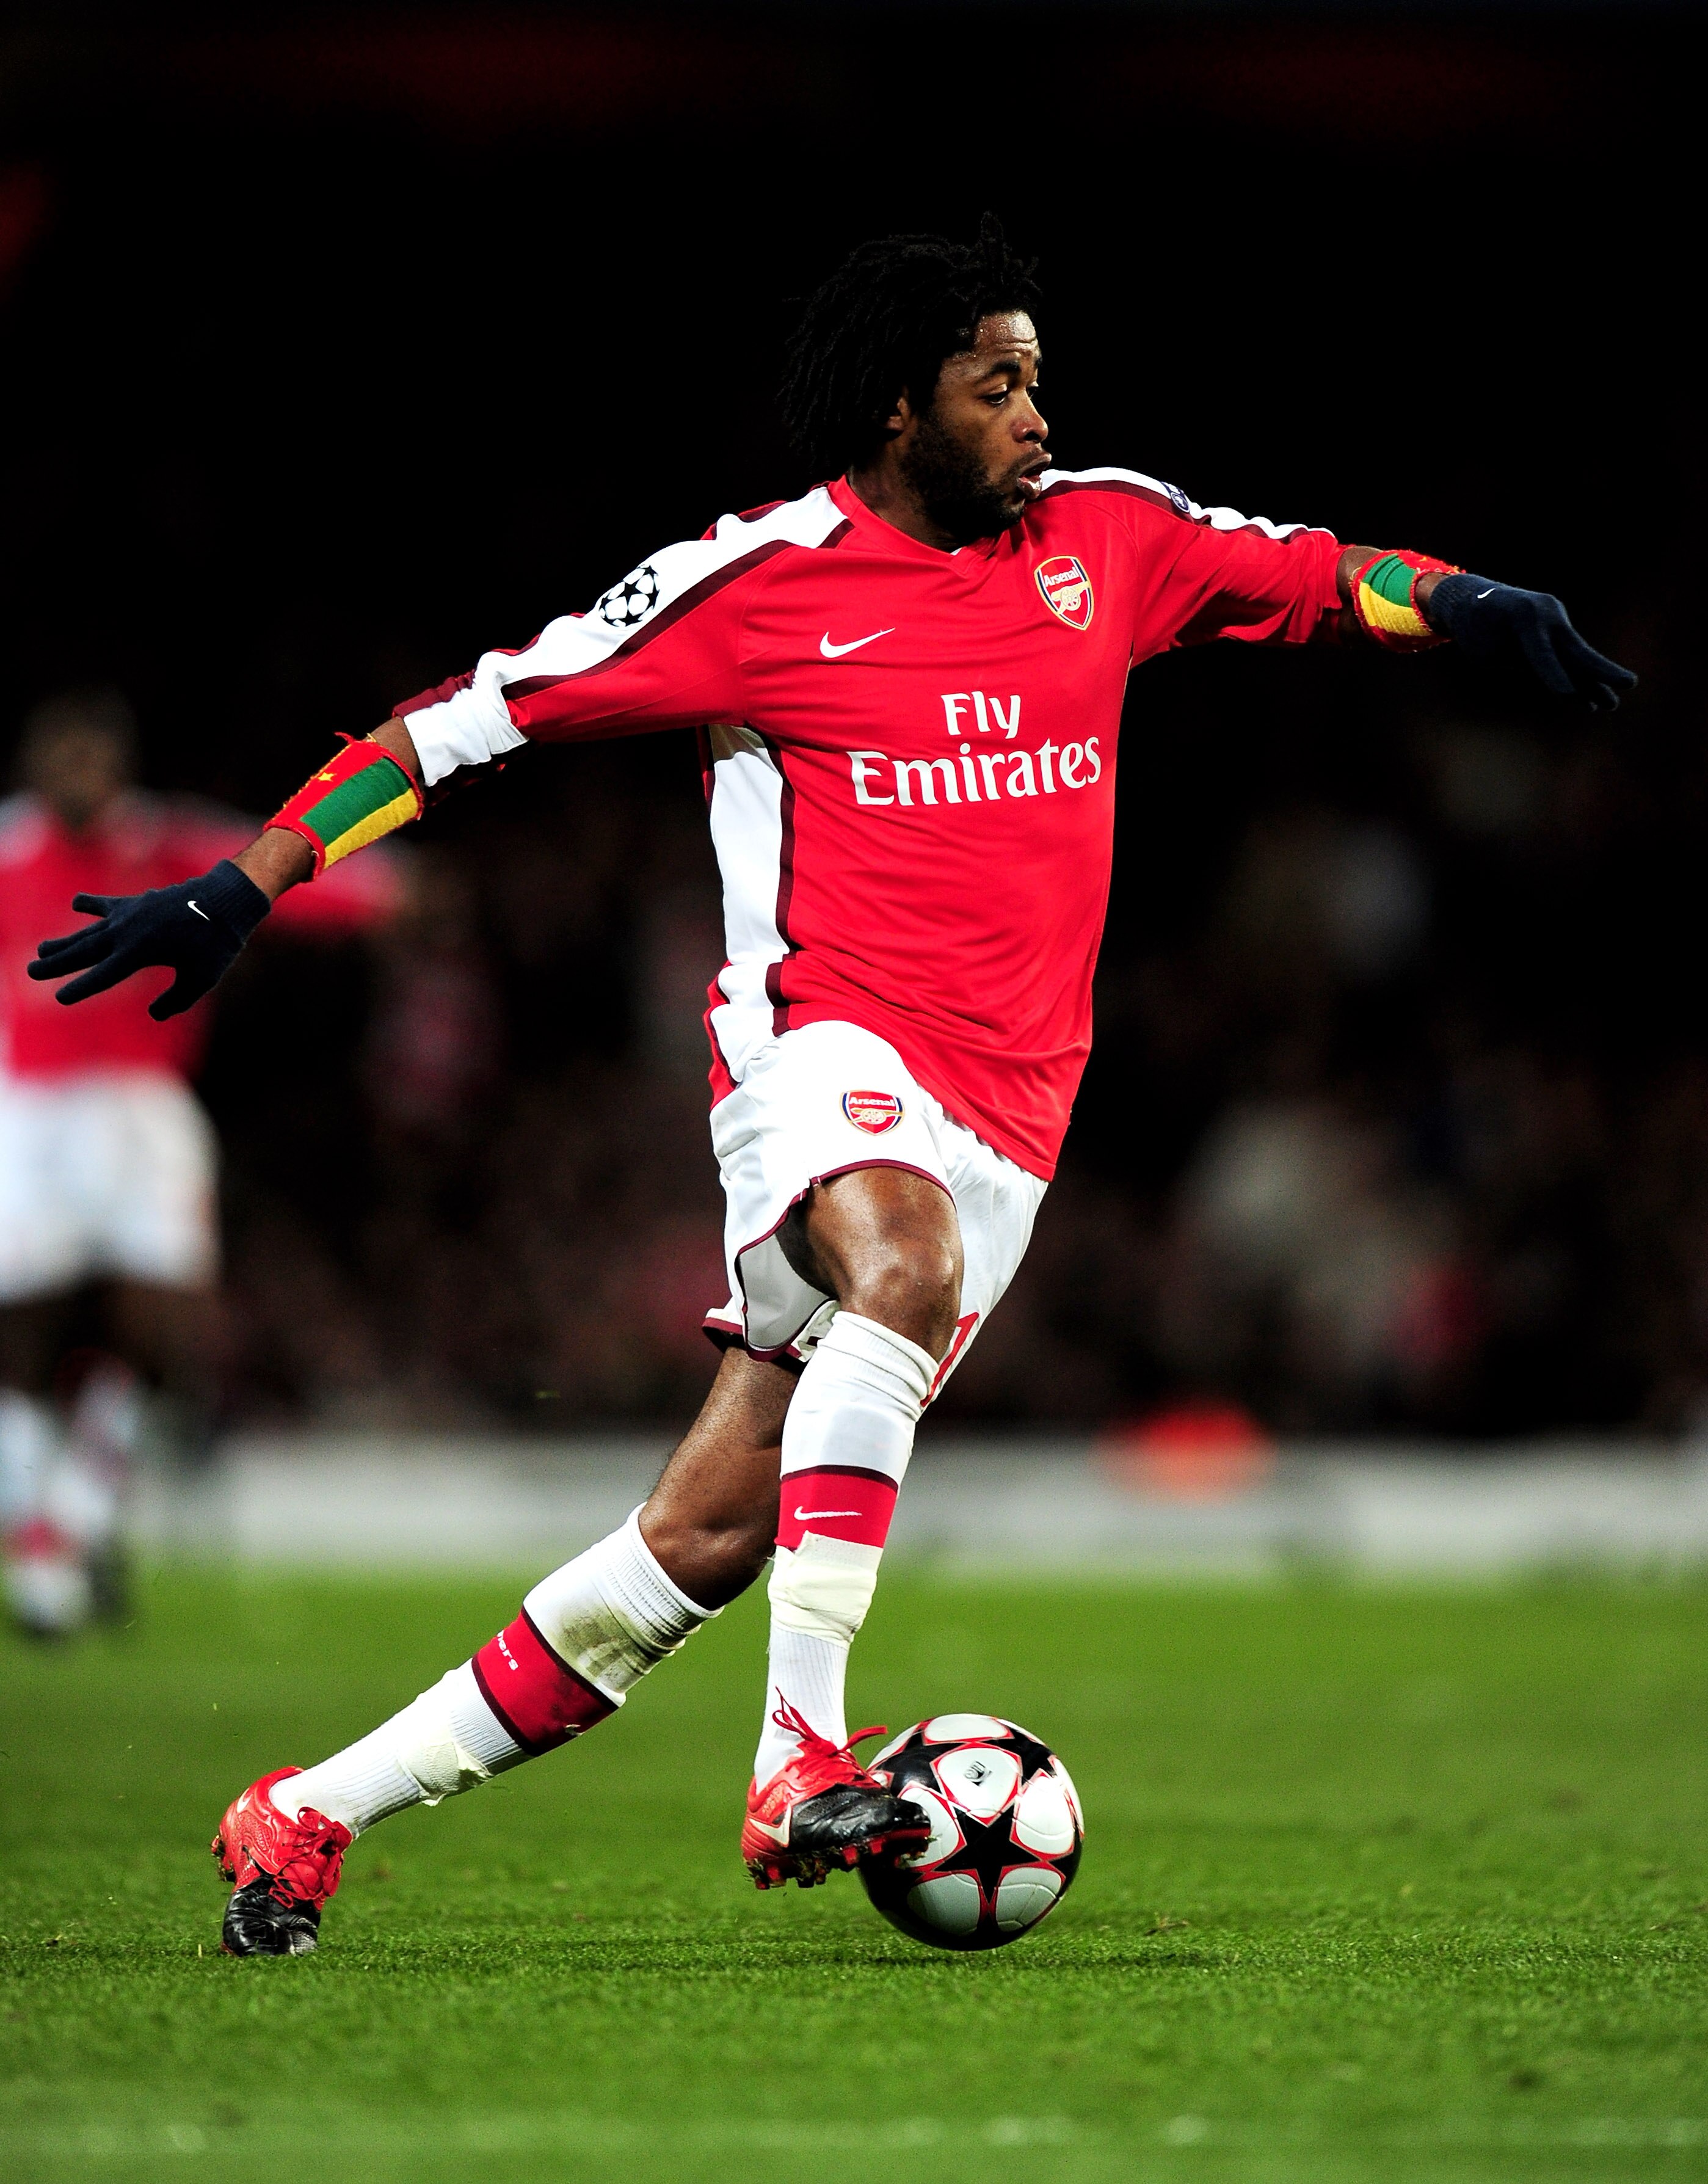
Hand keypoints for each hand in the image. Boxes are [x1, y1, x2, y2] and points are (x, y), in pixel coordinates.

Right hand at [28, 859, 271, 1018]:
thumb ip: (175, 1001)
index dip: (80, 988)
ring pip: (89, 931)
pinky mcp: (136, 902)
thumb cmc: (216, 944)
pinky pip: (107, 905)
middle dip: (56, 963)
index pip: (102, 977)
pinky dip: (90, 905)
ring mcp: (129, 914)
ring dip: (65, 941)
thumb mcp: (200, 980)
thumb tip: (154, 1014)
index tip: (60, 997)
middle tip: (31, 971)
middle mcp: (127, 933)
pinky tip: (75, 904)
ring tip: (42, 949)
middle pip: (84, 952)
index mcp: (139, 954)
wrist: (226, 900)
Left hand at [1427, 573, 1636, 711]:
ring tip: (1612, 705)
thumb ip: (1518, 662)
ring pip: (1577, 658)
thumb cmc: (1475, 627)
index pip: (1541, 652)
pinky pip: (1570, 660)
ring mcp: (1556, 623)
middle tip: (1630, 683)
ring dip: (1595, 682)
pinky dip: (1580, 679)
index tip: (1567, 695)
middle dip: (1601, 670)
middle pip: (1576, 650)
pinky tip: (1593, 702)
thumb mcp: (1484, 648)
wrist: (1476, 598)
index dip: (1553, 674)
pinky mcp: (1557, 633)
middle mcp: (1547, 616)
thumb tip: (1553, 679)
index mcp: (1524, 616)